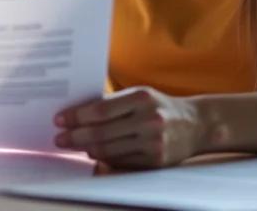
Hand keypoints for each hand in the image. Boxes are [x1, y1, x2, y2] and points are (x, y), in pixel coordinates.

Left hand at [54, 87, 211, 168]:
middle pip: (101, 133)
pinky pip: (121, 162)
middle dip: (75, 136)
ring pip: (108, 150)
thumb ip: (113, 103)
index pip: (100, 110)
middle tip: (59, 138)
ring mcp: (153, 143)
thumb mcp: (140, 95)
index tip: (59, 120)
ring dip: (86, 149)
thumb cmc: (160, 106)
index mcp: (142, 98)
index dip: (76, 117)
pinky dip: (104, 158)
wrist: (197, 124)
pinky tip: (94, 153)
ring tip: (72, 145)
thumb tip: (77, 113)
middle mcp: (148, 120)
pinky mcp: (155, 161)